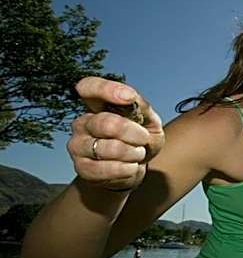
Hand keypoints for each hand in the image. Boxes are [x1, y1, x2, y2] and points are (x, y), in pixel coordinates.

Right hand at [67, 76, 164, 191]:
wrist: (132, 170)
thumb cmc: (140, 140)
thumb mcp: (149, 121)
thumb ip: (140, 107)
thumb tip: (130, 97)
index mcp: (97, 105)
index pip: (89, 87)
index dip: (106, 89)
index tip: (129, 98)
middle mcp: (82, 122)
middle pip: (105, 123)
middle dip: (132, 133)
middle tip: (143, 139)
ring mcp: (78, 145)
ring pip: (106, 148)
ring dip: (131, 153)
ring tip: (138, 154)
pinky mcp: (81, 167)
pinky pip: (104, 169)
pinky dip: (125, 169)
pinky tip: (131, 167)